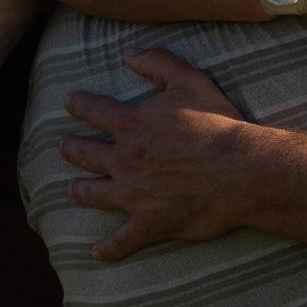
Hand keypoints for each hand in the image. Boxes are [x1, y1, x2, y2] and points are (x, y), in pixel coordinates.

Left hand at [57, 48, 253, 260]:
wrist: (240, 171)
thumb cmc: (219, 125)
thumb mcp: (191, 81)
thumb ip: (158, 63)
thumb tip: (128, 53)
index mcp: (131, 125)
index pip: (93, 110)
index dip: (78, 104)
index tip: (70, 101)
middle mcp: (124, 160)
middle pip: (84, 154)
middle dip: (71, 148)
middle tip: (65, 145)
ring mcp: (133, 195)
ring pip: (92, 194)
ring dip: (78, 191)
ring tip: (71, 189)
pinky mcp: (148, 224)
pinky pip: (121, 241)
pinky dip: (108, 249)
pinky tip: (97, 253)